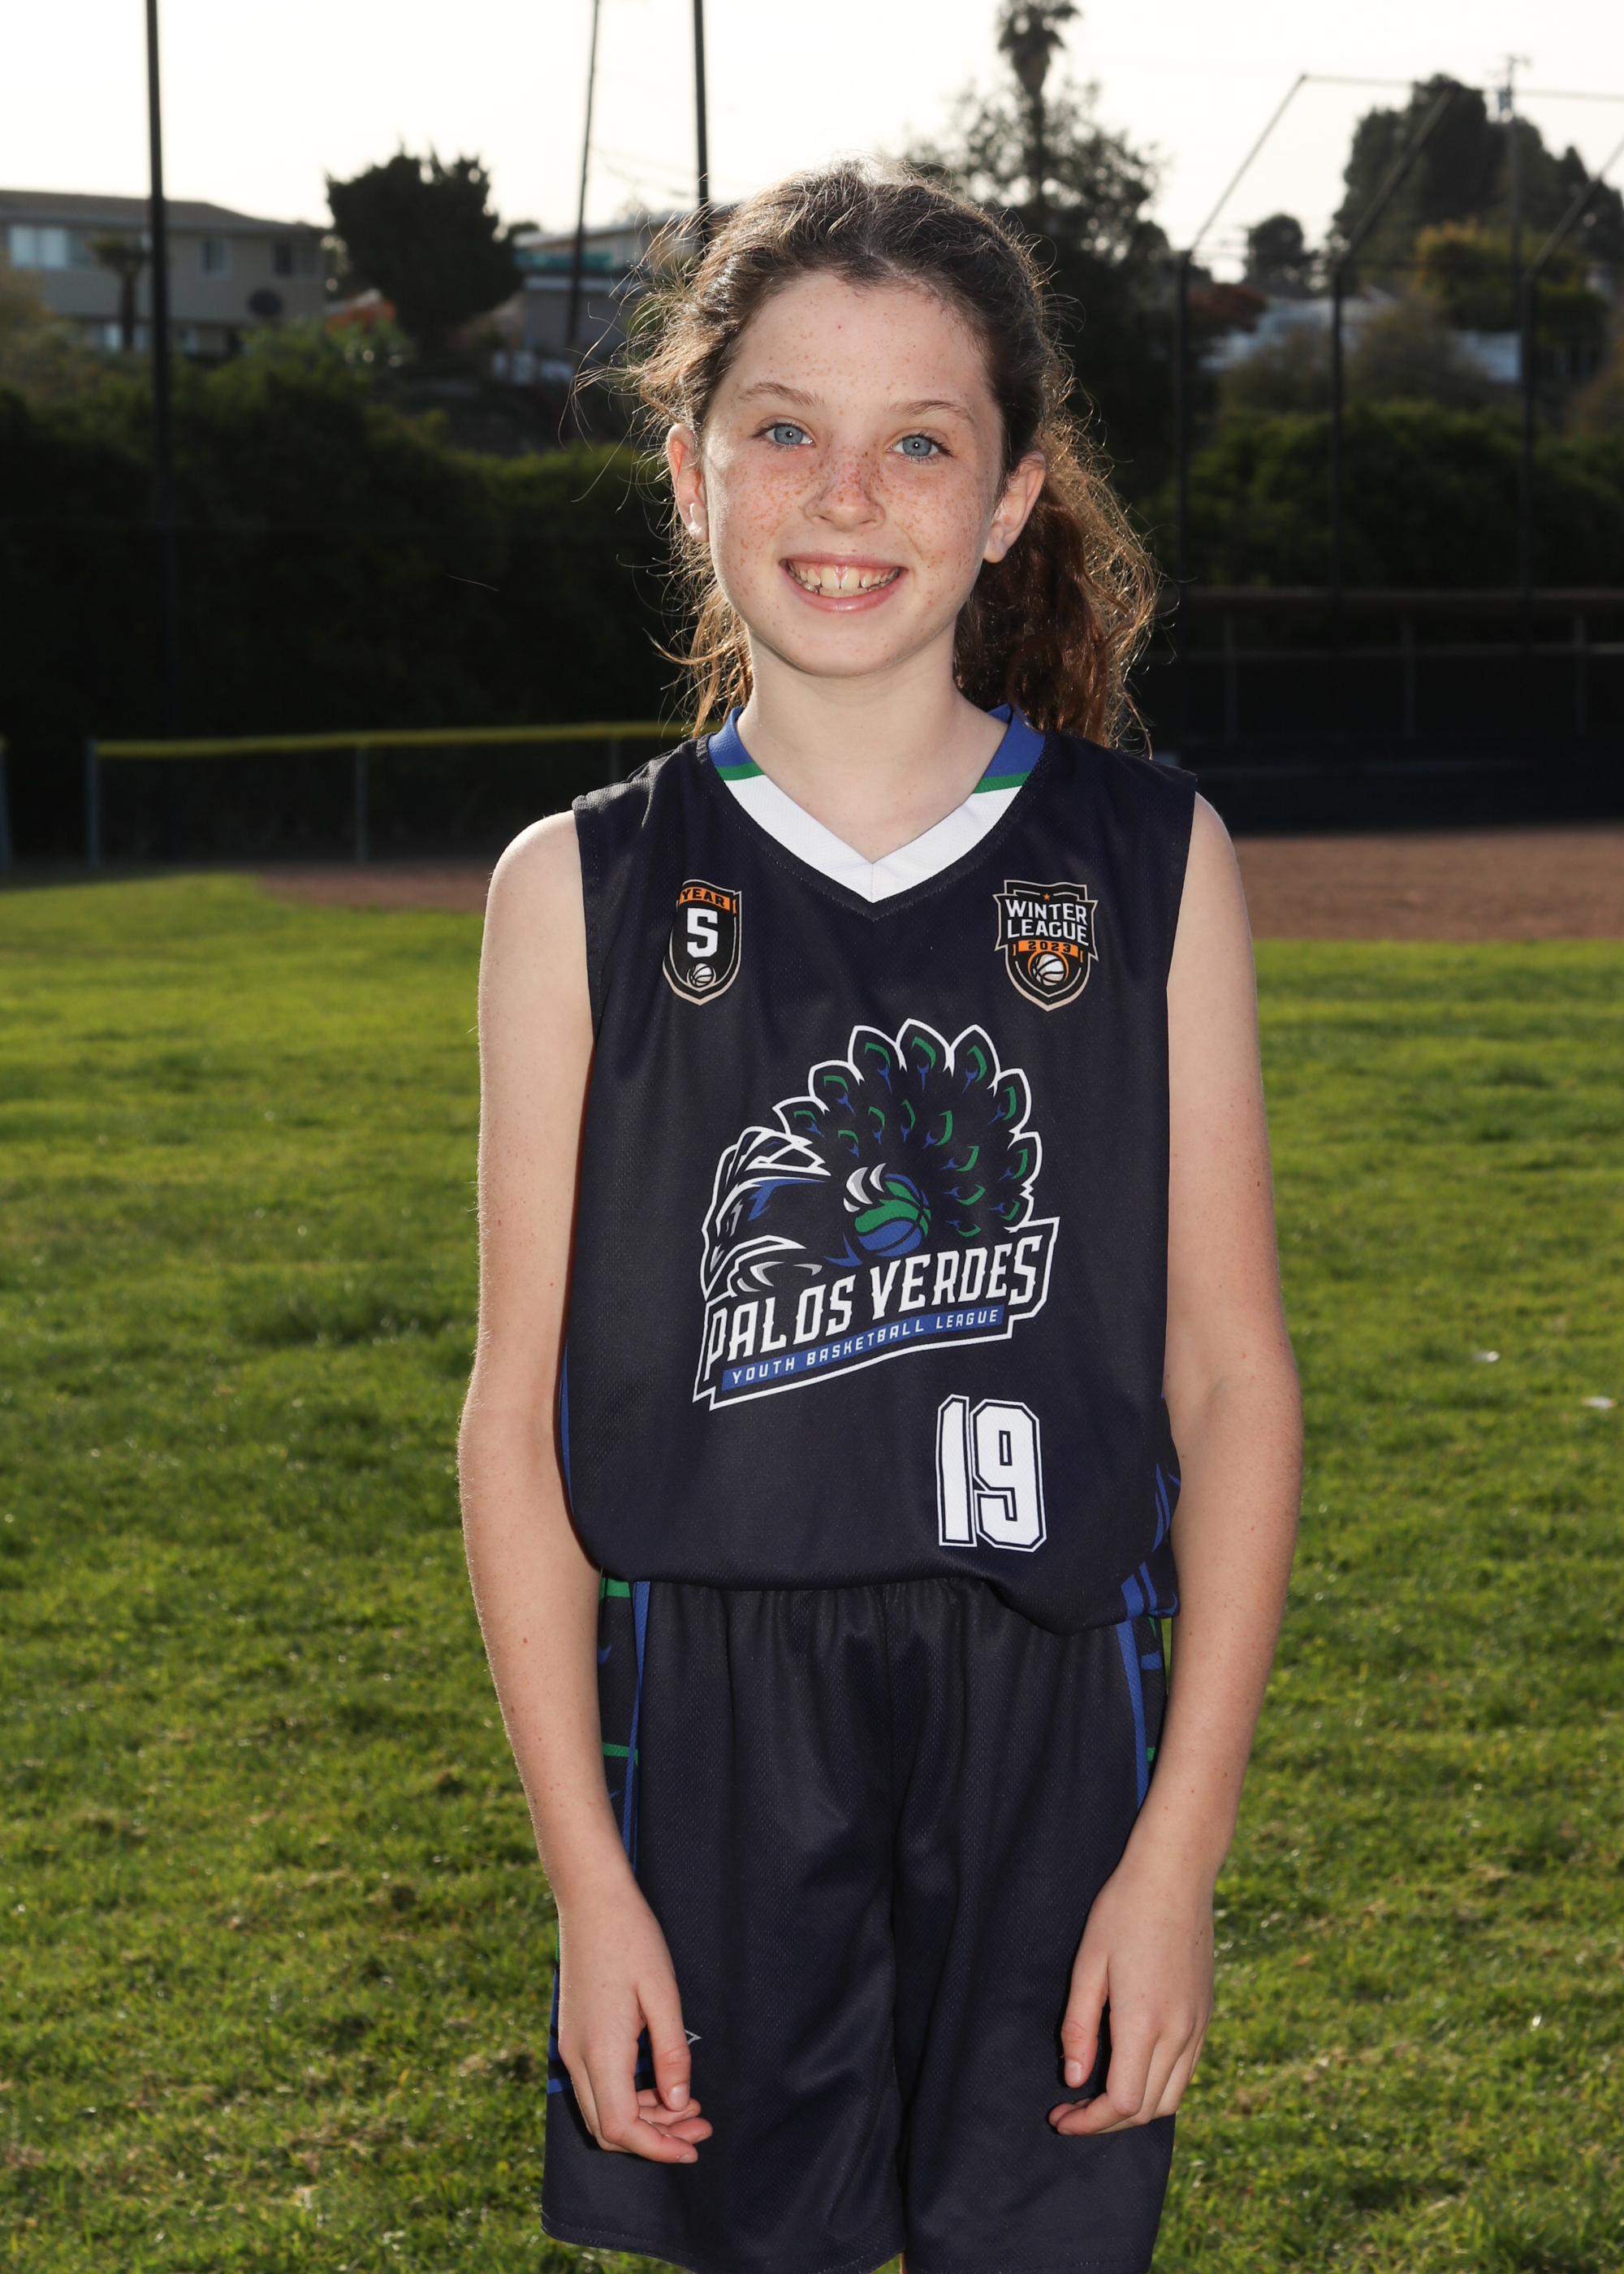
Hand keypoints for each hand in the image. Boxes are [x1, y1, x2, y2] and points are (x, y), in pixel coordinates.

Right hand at [555, 1871, 712, 2160]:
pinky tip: (660, 2081)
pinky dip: (628, 2095)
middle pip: (608, 2129)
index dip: (658, 2148)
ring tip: (689, 2105)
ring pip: (602, 2109)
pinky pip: (597, 2085)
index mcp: (600, 2051)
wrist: (591, 1899)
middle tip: (700, 2126)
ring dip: (644, 2117)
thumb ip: (671, 2054)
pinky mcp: (573, 2034)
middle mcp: (576, 2057)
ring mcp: (570, 2045)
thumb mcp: (663, 1995)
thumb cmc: (631, 1938)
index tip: (693, 2147)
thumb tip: (679, 2104)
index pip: (622, 2128)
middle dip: (655, 2138)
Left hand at [1048, 1838, 1213, 2135]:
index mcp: (1144, 2022)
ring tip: (1097, 2097)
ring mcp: (1198, 2027)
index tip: (1060, 2118)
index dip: (1089, 2122)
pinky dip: (1157, 2088)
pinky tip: (1130, 2070)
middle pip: (1147, 2111)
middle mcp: (1179, 2033)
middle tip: (1070, 2111)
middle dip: (1106, 2122)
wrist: (1176, 1875)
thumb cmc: (1124, 1911)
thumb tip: (1074, 2079)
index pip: (1122, 2103)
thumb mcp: (1088, 1963)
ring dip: (1134, 2111)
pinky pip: (1185, 2074)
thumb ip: (1079, 2026)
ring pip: (1170, 2099)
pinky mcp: (1206, 2017)